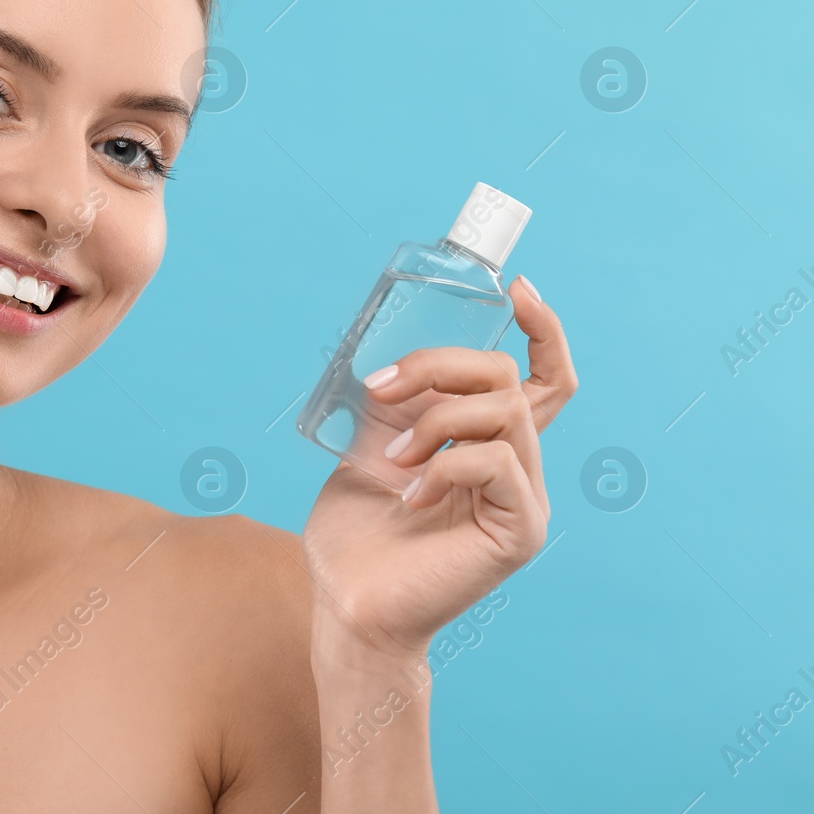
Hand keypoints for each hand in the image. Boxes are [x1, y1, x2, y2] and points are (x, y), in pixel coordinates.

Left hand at [302, 276, 576, 657]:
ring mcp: (525, 499)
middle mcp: (518, 466)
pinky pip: (498, 463)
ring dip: (436, 419)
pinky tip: (410, 494)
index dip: (544, 329)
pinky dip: (446, 464)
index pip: (543, 378)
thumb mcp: (369, 448)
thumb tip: (396, 361)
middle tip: (381, 388)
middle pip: (509, 379)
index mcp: (489, 444)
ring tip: (392, 457)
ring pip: (503, 413)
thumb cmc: (356, 534)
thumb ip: (395, 408)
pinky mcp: (520, 531)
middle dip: (441, 365)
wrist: (347, 604)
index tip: (518, 289)